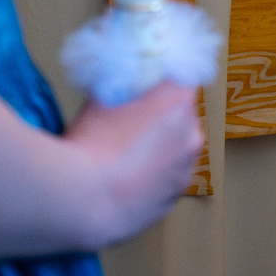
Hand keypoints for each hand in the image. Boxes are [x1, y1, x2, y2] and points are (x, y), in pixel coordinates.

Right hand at [63, 80, 202, 244]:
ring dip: (158, 145)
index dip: (164, 76)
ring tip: (122, 154)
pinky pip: (168, 175)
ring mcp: (186, 168)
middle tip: (127, 119)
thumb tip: (122, 78)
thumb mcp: (101, 96)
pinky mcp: (175, 196)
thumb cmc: (91, 145)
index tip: (147, 79)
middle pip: (181, 112)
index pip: (183, 73)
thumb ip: (120, 82)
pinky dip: (154, 173)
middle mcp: (191, 133)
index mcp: (177, 101)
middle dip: (159, 113)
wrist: (85, 202)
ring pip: (176, 146)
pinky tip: (126, 176)